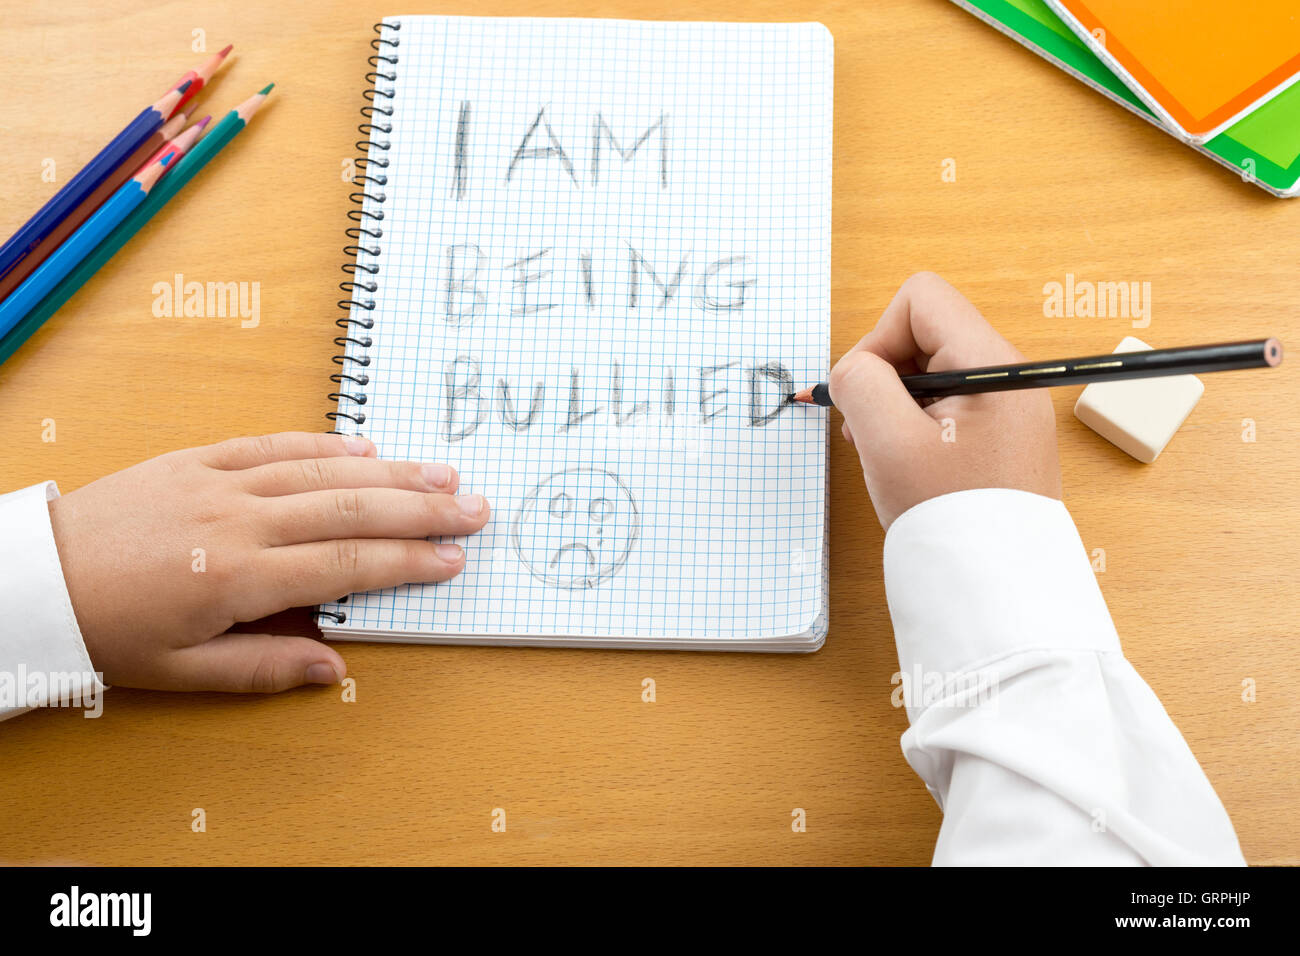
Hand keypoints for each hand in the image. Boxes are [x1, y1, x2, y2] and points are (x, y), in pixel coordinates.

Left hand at [47, 432, 489, 692]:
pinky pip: (273, 444)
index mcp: (237, 578)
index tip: (452, 557)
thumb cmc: (108, 630)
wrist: (37, 576)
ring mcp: (219, 482)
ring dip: (389, 471)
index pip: (344, 565)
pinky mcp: (198, 458)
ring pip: (322, 471)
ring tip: (442, 472)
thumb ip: (264, 667)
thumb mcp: (182, 671)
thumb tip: (332, 668)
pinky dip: (324, 443)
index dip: (406, 561)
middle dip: (420, 508)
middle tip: (474, 506)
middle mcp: (238, 521)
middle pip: (350, 509)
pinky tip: (365, 446)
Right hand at [828, 272, 1061, 528]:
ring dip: (894, 405)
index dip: (879, 336)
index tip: (869, 391)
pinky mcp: (997, 434)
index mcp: (993, 366)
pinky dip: (912, 425)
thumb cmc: (952, 518)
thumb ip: (860, 384)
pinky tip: (906, 463)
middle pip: (923, 333)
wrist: (996, 587)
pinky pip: (943, 405)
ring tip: (887, 452)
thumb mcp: (888, 443)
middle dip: (883, 375)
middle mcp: (1006, 377)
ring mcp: (1005, 407)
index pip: (921, 300)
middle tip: (869, 429)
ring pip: (928, 371)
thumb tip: (851, 368)